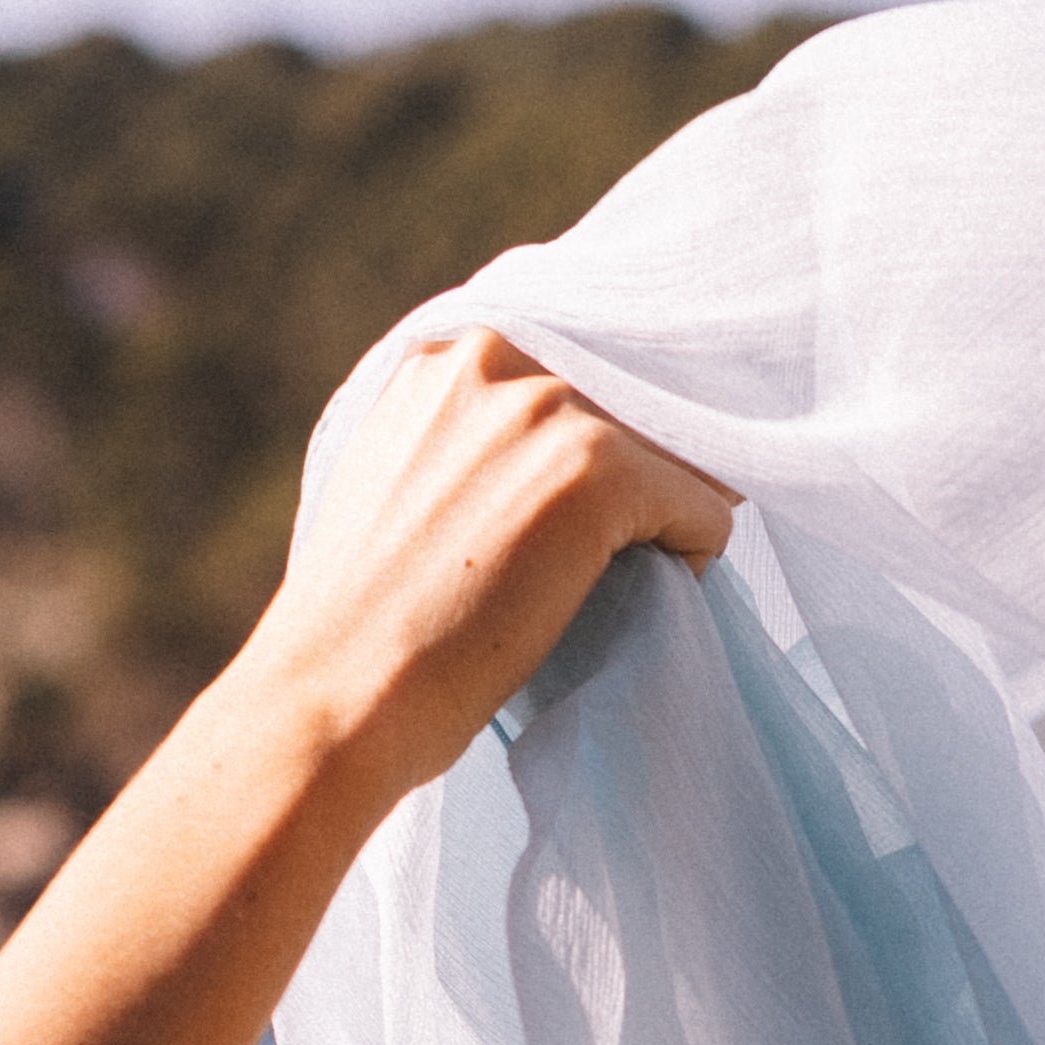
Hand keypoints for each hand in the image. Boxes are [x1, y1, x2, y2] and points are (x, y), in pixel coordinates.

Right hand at [239, 328, 740, 818]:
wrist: (338, 691)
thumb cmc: (367, 627)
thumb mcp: (405, 486)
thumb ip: (472, 441)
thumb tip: (557, 453)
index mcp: (446, 353)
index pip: (584, 370)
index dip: (602, 448)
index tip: (588, 517)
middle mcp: (494, 354)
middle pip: (639, 406)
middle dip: (639, 482)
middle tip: (594, 567)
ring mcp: (547, 406)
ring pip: (679, 455)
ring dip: (661, 524)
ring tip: (598, 591)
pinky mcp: (596, 470)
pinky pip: (706, 508)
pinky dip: (692, 560)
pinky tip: (625, 603)